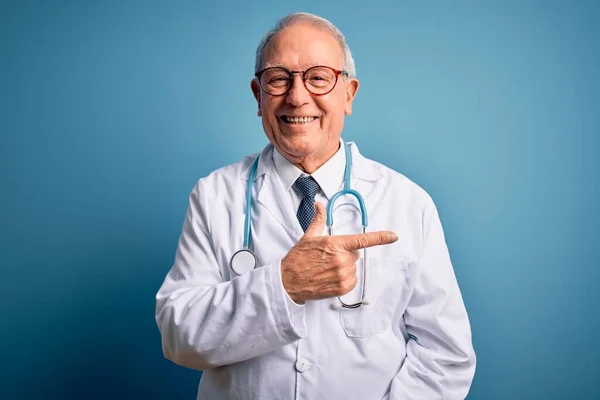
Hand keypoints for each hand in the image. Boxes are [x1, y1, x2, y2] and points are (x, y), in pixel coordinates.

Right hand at [281, 201, 397, 303]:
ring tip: (326, 269)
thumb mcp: (308, 237)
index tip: (393, 236)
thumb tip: (319, 205)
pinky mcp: (342, 288)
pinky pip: (352, 281)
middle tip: (328, 258)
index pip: (362, 240)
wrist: (288, 281)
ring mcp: (342, 274)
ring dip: (344, 268)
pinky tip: (330, 278)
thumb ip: (318, 220)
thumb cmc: (298, 259)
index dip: (380, 238)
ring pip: (353, 268)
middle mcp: (341, 259)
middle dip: (344, 255)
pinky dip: (344, 280)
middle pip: (354, 255)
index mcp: (335, 244)